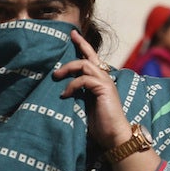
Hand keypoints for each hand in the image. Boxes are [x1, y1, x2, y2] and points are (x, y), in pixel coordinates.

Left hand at [52, 30, 130, 148]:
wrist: (113, 136)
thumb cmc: (99, 124)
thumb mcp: (84, 105)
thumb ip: (77, 93)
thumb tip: (59, 88)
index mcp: (99, 81)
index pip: (91, 59)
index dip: (83, 45)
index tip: (73, 34)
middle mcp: (104, 78)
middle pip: (90, 56)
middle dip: (79, 45)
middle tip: (67, 39)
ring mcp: (105, 83)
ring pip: (85, 65)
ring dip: (68, 68)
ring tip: (56, 76)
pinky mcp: (104, 89)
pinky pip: (85, 79)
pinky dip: (72, 85)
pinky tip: (65, 94)